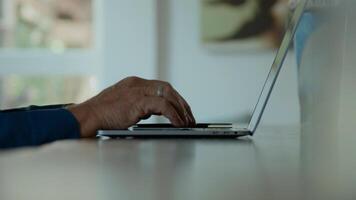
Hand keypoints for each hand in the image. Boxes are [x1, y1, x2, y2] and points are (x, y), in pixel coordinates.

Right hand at [68, 76, 194, 136]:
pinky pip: (163, 106)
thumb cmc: (101, 115)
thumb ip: (137, 105)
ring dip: (180, 109)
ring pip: (168, 94)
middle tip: (189, 117)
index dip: (174, 98)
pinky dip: (173, 115)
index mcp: (134, 83)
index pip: (161, 86)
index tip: (181, 109)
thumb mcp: (122, 105)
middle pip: (168, 87)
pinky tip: (177, 123)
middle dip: (181, 103)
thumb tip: (150, 112)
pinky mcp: (137, 102)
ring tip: (186, 122)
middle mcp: (137, 84)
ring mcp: (137, 91)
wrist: (86, 117)